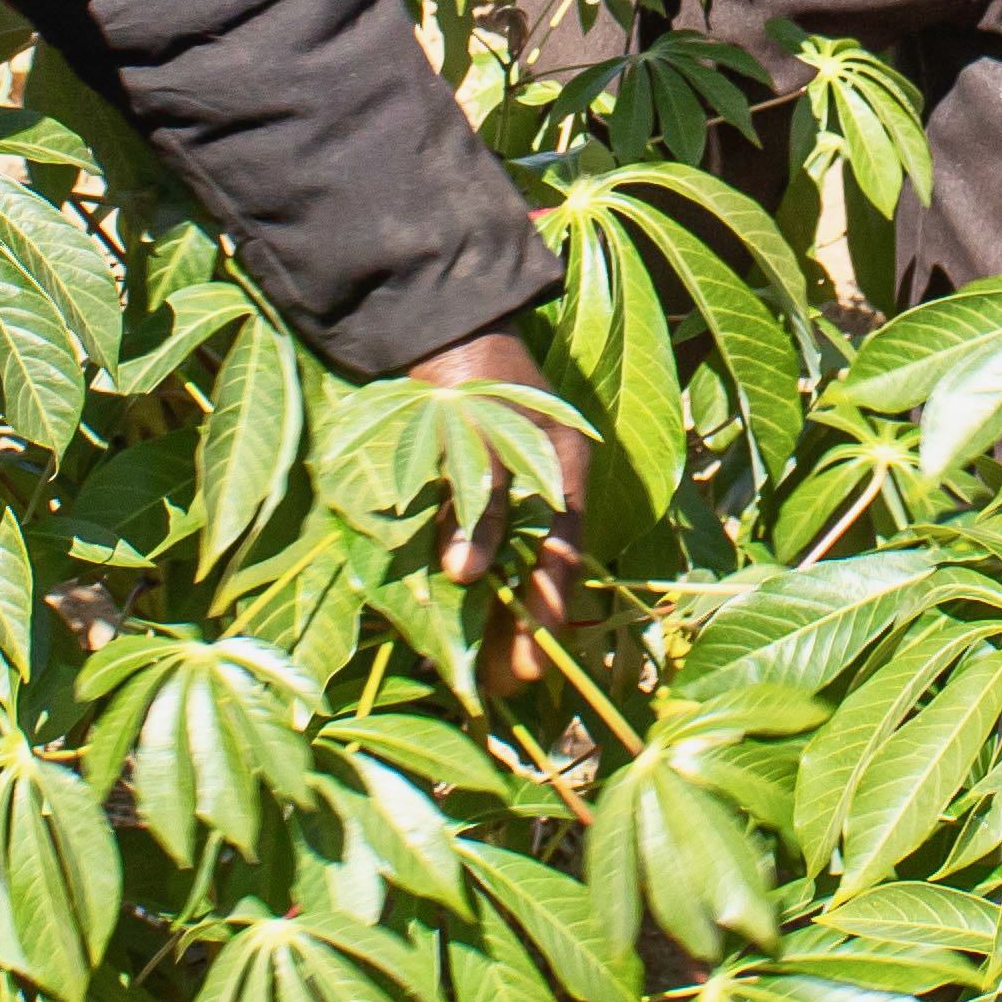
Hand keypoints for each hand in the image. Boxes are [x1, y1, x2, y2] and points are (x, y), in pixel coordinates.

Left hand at [407, 327, 592, 697]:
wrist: (437, 317)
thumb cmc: (469, 369)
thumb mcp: (483, 434)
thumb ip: (479, 501)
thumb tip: (465, 577)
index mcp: (564, 469)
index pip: (564, 554)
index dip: (550, 610)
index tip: (536, 661)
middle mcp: (542, 484)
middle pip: (539, 569)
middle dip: (526, 628)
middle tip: (509, 684)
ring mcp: (508, 484)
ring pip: (510, 564)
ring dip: (498, 614)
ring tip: (484, 668)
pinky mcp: (471, 484)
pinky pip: (476, 543)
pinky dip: (469, 581)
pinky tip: (449, 615)